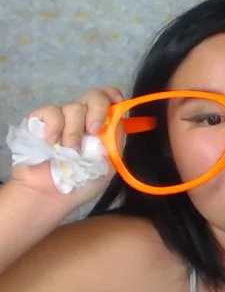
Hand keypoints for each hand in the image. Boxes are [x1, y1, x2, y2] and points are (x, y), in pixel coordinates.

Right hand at [8, 86, 124, 213]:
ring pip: (73, 107)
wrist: (49, 196)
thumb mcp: (107, 166)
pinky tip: (51, 142)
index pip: (109, 99)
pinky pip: (49, 111)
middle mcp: (82, 120)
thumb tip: (118, 119)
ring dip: (74, 131)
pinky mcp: (38, 123)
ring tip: (69, 151)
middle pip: (93, 95)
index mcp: (101, 127)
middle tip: (93, 130)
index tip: (116, 102)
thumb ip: (114, 142)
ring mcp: (60, 120)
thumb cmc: (79, 183)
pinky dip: (53, 125)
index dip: (113, 95)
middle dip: (97, 109)